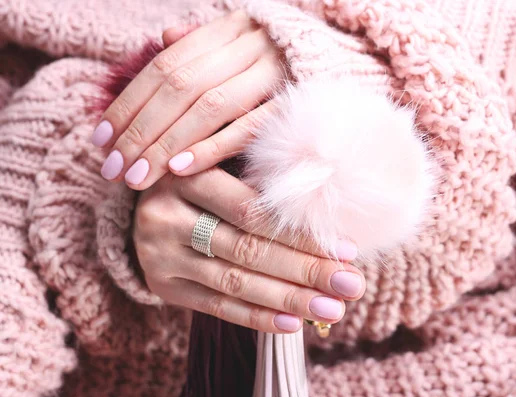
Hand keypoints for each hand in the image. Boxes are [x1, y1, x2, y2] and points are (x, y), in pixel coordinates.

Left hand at [93, 10, 285, 189]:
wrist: (343, 66)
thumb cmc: (278, 67)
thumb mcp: (238, 48)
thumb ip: (200, 47)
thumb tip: (162, 40)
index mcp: (227, 30)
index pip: (164, 65)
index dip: (129, 102)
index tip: (101, 139)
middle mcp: (247, 45)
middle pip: (179, 85)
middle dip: (140, 128)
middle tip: (114, 169)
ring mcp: (272, 73)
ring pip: (208, 105)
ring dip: (168, 142)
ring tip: (138, 176)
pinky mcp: (294, 105)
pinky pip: (249, 126)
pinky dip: (213, 147)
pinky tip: (182, 169)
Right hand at [134, 169, 364, 332]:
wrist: (150, 207)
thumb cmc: (206, 183)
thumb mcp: (226, 167)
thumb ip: (265, 186)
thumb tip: (333, 225)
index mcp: (188, 174)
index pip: (252, 211)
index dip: (300, 233)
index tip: (348, 251)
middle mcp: (166, 214)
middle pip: (246, 248)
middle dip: (305, 270)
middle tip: (352, 286)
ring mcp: (159, 253)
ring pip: (233, 281)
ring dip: (288, 299)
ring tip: (332, 310)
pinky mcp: (161, 284)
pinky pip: (214, 306)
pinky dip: (256, 317)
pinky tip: (292, 324)